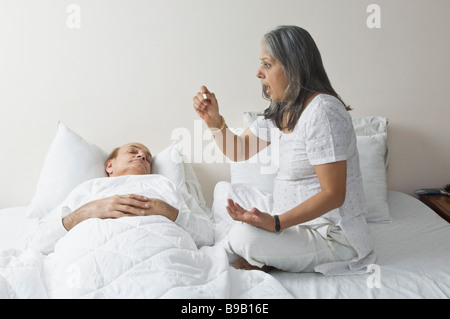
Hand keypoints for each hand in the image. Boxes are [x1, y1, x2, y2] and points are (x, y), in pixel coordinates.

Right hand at [62, 195, 177, 230]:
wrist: (88, 210)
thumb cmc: (100, 206)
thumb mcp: (109, 201)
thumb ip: (118, 202)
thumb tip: (126, 203)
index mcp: (116, 197)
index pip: (130, 195)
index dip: (139, 197)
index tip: (147, 198)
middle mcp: (115, 200)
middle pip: (131, 201)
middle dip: (140, 203)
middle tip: (149, 205)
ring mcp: (112, 206)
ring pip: (127, 208)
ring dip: (136, 210)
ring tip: (144, 213)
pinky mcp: (109, 213)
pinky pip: (120, 215)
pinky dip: (127, 216)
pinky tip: (133, 219)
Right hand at [193, 85, 221, 127]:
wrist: (212, 118)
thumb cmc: (214, 109)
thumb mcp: (215, 102)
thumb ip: (211, 96)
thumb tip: (205, 94)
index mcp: (207, 94)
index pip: (203, 88)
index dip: (202, 89)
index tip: (204, 94)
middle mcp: (202, 97)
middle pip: (198, 93)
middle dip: (202, 99)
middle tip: (206, 104)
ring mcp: (198, 101)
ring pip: (194, 98)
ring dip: (199, 103)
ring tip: (204, 107)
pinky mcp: (196, 106)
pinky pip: (194, 104)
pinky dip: (198, 107)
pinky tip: (202, 109)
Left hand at [226, 199, 275, 231]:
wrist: (271, 223)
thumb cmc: (267, 221)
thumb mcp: (262, 216)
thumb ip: (257, 213)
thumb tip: (252, 209)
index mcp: (247, 219)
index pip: (235, 216)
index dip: (230, 212)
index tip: (227, 206)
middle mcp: (246, 218)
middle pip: (235, 213)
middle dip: (230, 207)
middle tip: (228, 199)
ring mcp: (248, 216)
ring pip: (238, 211)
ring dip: (233, 206)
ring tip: (230, 200)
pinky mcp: (250, 215)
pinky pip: (242, 211)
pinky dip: (238, 207)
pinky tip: (236, 203)